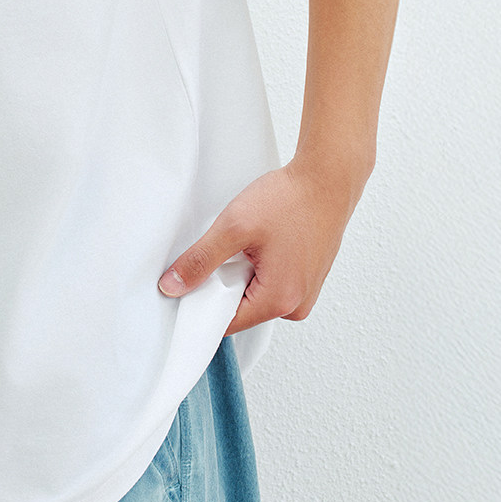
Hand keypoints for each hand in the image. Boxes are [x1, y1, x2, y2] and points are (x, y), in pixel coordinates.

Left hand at [156, 155, 368, 335]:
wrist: (328, 178)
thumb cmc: (291, 200)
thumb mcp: (233, 228)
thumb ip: (200, 260)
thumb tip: (173, 287)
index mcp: (279, 302)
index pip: (225, 323)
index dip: (201, 303)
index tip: (190, 282)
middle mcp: (297, 305)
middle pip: (240, 309)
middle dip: (223, 283)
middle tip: (226, 248)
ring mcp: (305, 292)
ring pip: (255, 294)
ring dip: (242, 272)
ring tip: (249, 241)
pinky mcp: (307, 278)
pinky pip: (271, 282)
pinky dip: (259, 265)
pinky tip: (262, 241)